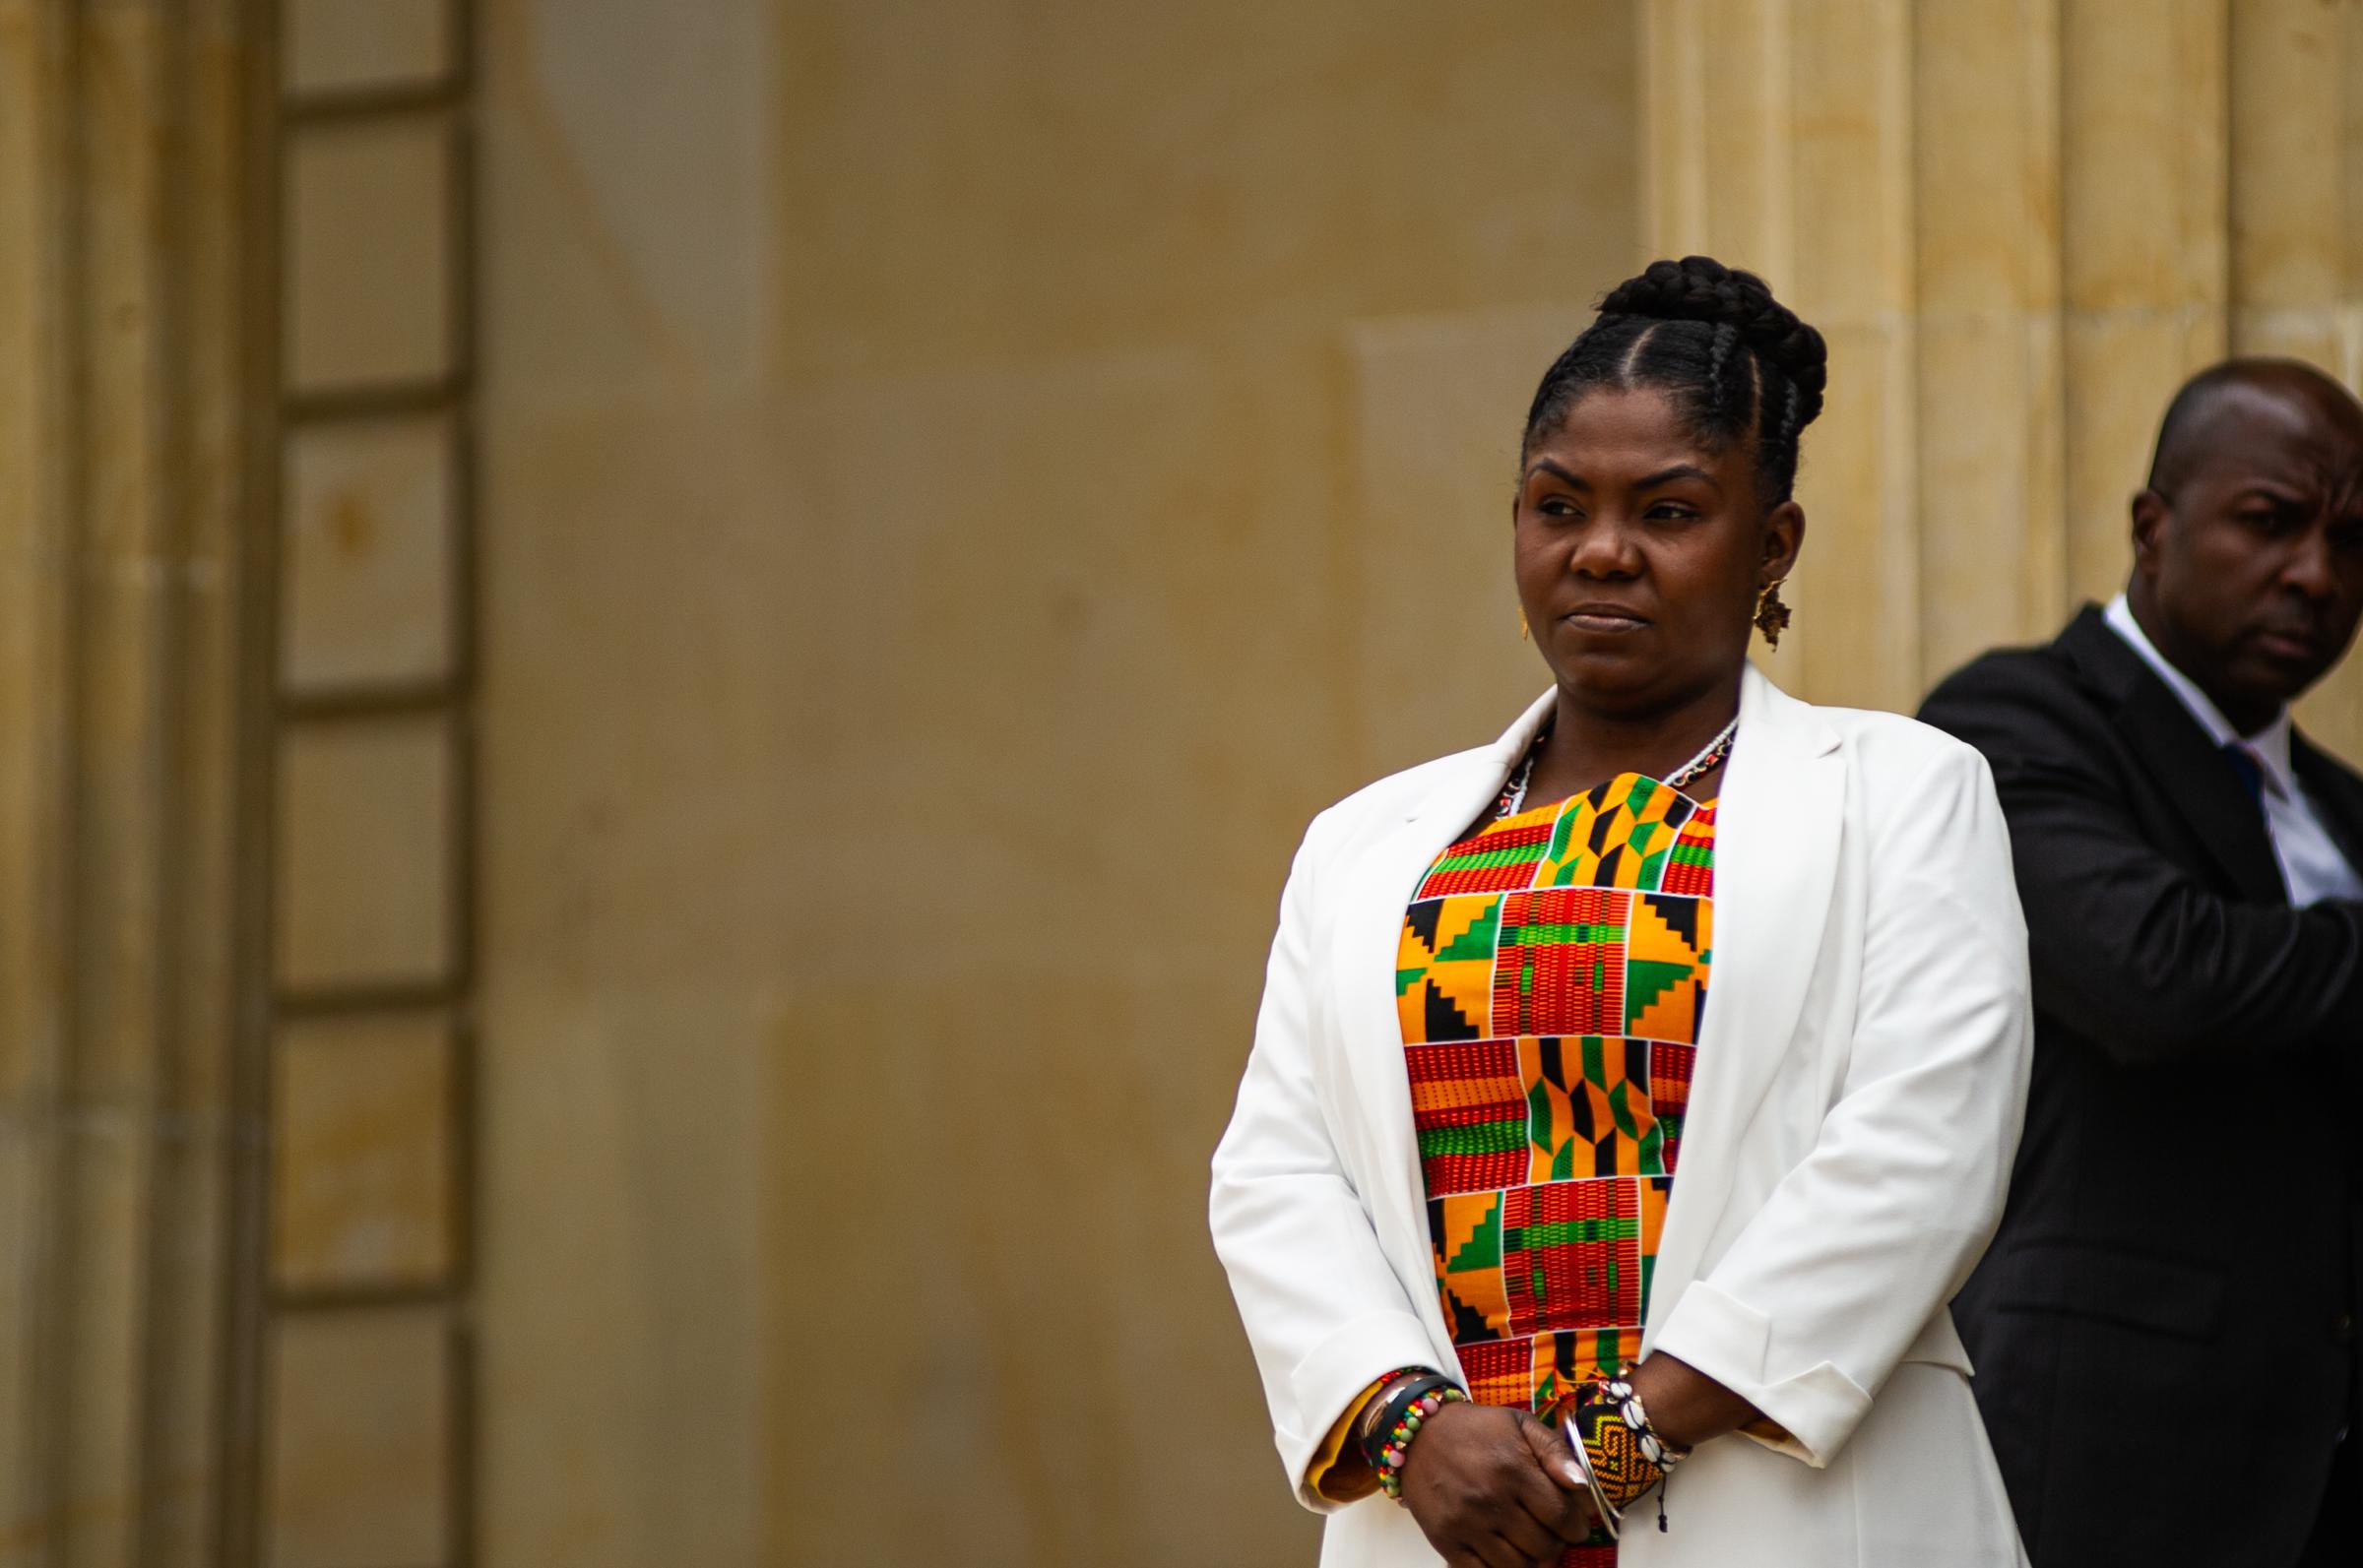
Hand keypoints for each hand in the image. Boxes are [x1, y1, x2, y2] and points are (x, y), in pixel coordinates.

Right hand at [1398, 1401, 1597, 1567]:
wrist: (1418, 1433)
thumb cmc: (1476, 1429)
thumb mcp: (1519, 1424)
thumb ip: (1555, 1450)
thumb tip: (1583, 1484)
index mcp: (1513, 1468)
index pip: (1561, 1516)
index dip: (1576, 1528)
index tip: (1575, 1526)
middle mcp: (1489, 1499)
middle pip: (1542, 1546)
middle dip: (1556, 1544)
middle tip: (1552, 1535)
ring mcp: (1465, 1524)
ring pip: (1517, 1566)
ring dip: (1532, 1561)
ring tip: (1530, 1544)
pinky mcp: (1445, 1540)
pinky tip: (1506, 1554)